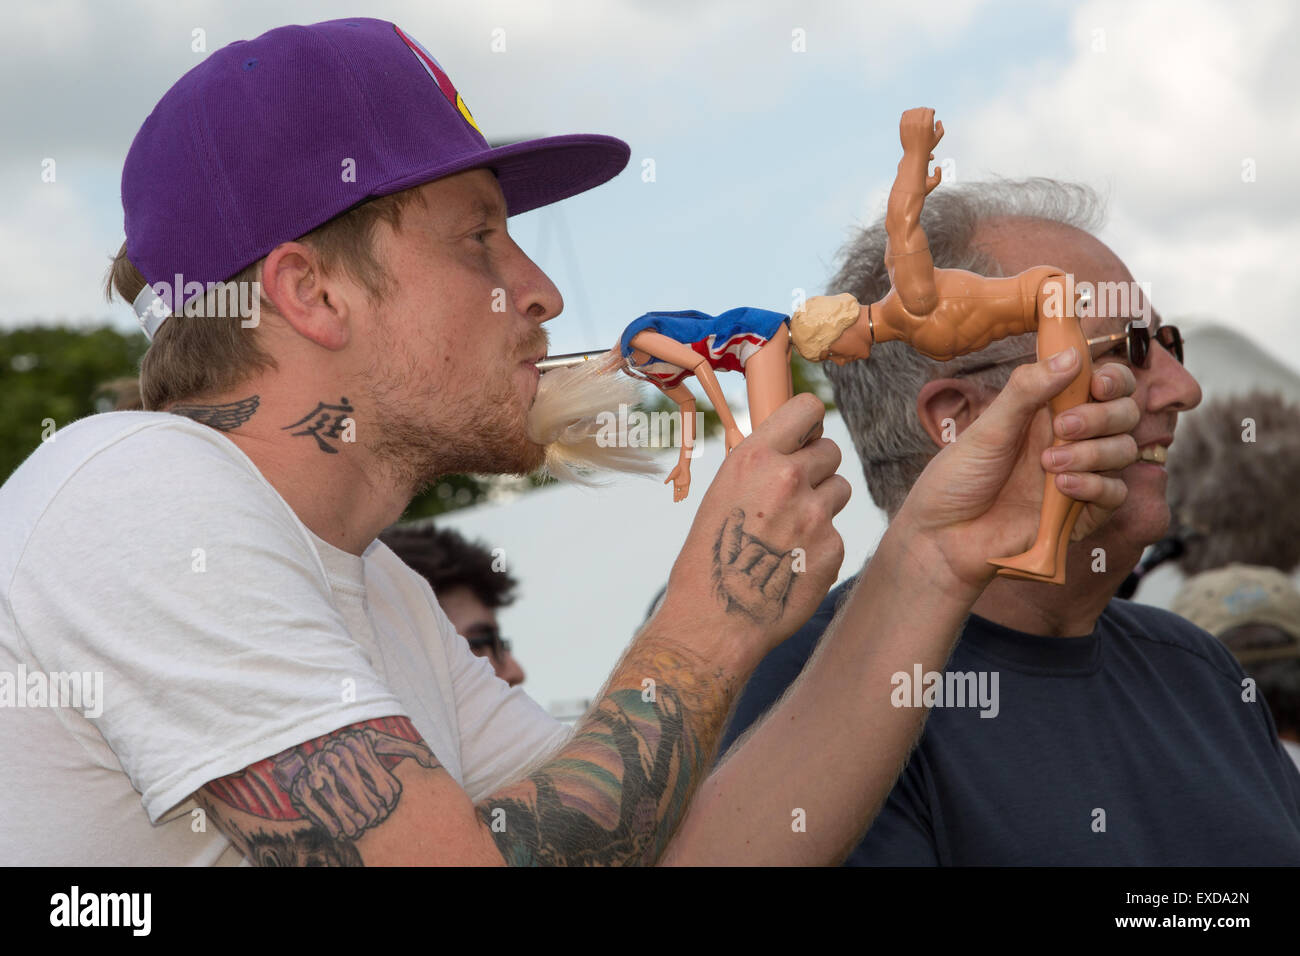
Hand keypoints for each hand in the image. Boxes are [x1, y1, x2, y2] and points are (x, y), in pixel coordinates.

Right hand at [659, 394, 850, 668]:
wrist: (715, 618)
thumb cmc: (711, 555)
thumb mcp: (723, 492)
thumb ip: (762, 465)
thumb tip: (797, 443)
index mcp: (755, 457)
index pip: (809, 409)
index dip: (810, 425)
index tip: (803, 439)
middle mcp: (787, 478)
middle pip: (831, 451)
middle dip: (817, 469)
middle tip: (792, 497)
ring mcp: (815, 514)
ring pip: (840, 489)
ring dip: (823, 504)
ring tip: (789, 532)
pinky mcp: (833, 548)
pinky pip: (837, 531)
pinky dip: (820, 544)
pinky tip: (791, 562)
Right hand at [665, 460, 691, 501]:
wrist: (682, 466)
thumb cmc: (676, 470)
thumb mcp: (671, 476)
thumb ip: (668, 480)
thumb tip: (664, 483)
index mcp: (676, 484)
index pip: (675, 492)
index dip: (675, 496)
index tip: (674, 500)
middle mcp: (680, 485)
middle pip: (679, 493)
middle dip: (678, 497)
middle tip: (677, 502)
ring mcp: (684, 484)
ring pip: (683, 492)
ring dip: (681, 496)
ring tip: (680, 500)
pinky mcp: (687, 483)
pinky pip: (687, 489)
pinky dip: (686, 493)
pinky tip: (685, 497)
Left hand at [894, 351, 1138, 593]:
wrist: (945, 536)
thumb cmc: (959, 479)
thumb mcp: (988, 427)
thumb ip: (1027, 390)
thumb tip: (1071, 354)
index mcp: (1049, 410)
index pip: (1104, 383)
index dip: (1113, 378)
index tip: (1097, 383)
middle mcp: (1071, 438)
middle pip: (1124, 413)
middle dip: (1103, 416)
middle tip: (1064, 426)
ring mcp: (1080, 474)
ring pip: (1124, 450)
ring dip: (1093, 452)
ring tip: (1047, 463)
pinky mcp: (1081, 512)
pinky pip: (1116, 493)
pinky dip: (1095, 486)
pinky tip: (1062, 486)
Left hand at [899, 107, 943, 159]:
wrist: (914, 154)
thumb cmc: (927, 146)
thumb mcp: (937, 138)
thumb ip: (940, 128)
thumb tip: (938, 120)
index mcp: (927, 124)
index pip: (929, 110)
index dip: (931, 111)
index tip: (932, 114)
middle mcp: (918, 122)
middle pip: (921, 109)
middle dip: (925, 111)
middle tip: (925, 115)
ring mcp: (909, 123)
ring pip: (913, 110)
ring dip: (917, 111)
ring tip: (919, 115)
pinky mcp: (902, 125)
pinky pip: (905, 114)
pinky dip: (909, 113)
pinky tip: (911, 116)